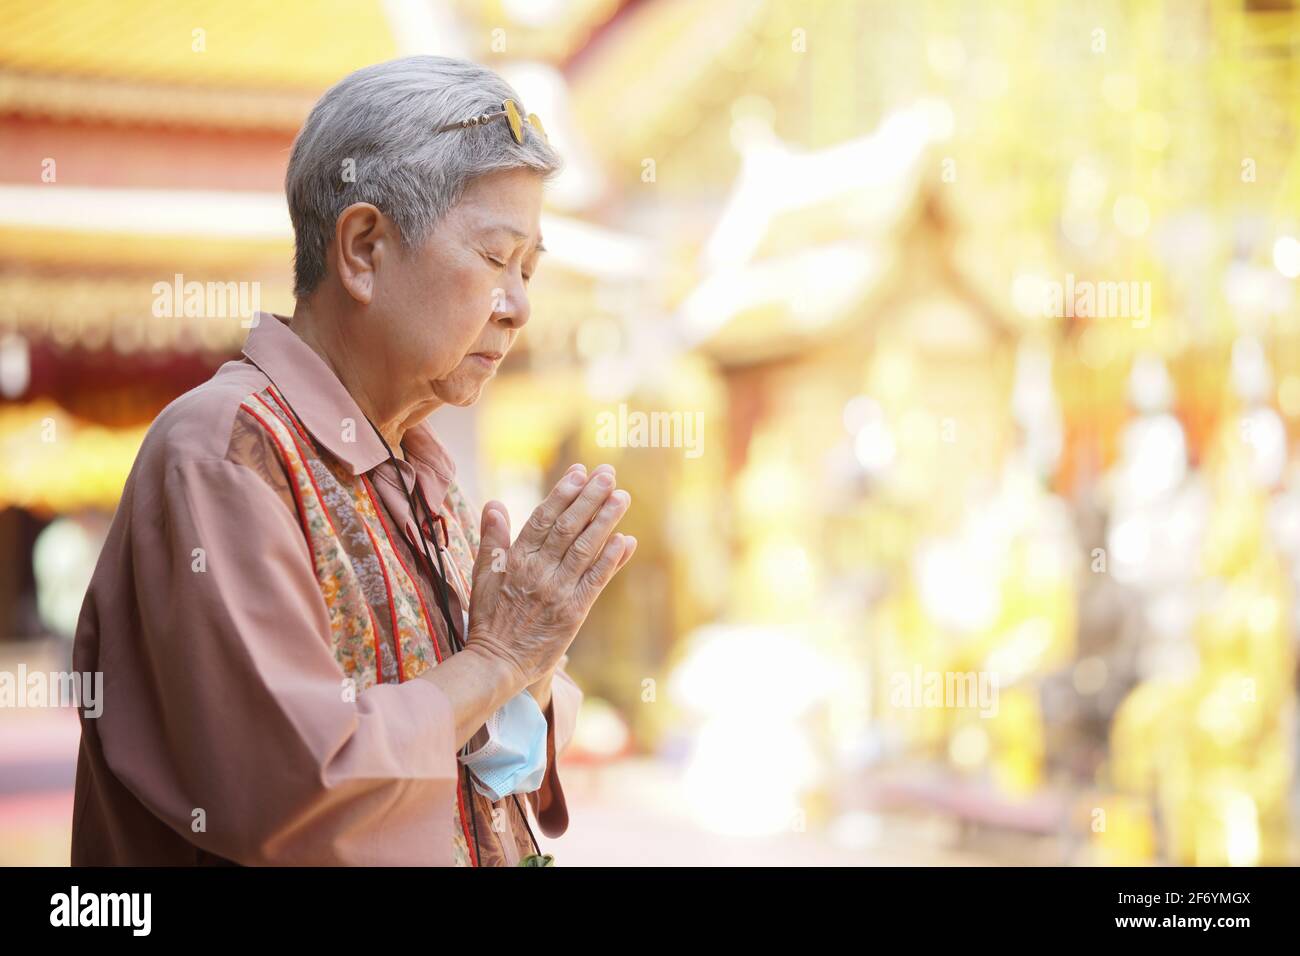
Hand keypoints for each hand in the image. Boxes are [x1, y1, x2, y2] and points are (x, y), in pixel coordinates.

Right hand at [465, 464, 636, 688]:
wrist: (497, 663)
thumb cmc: (488, 619)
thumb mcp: (482, 576)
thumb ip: (491, 539)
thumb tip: (494, 504)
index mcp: (516, 560)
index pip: (543, 518)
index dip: (563, 493)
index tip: (580, 472)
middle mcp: (538, 571)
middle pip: (569, 527)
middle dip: (590, 498)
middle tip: (608, 474)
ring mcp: (558, 591)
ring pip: (586, 548)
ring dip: (606, 521)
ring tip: (622, 497)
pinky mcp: (574, 612)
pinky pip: (596, 580)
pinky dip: (611, 559)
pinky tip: (625, 540)